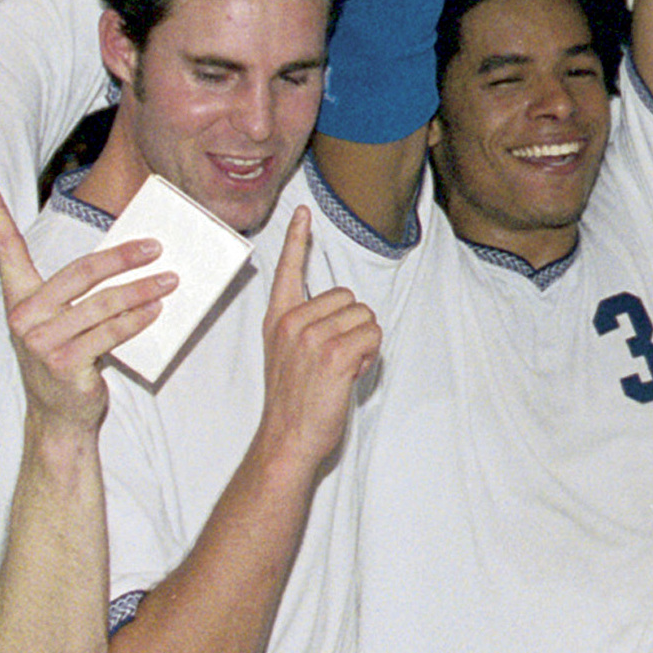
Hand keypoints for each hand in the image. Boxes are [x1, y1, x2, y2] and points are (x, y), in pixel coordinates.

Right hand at [0, 180, 173, 432]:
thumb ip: (81, 292)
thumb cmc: (67, 360)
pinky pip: (109, 332)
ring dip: (142, 289)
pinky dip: (136, 320)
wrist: (59, 417)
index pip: (5, 250)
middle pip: (81, 272)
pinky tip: (156, 311)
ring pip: (103, 303)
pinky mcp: (64, 362)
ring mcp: (42, 341)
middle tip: (156, 246)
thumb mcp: (64, 321)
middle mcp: (25, 316)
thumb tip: (129, 257)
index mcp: (21, 298)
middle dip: (122, 256)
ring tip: (170, 280)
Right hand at [255, 207, 381, 477]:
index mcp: (278, 320)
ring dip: (364, 343)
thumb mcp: (285, 355)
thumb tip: (336, 315)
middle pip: (349, 298)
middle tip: (333, 360)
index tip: (303, 213)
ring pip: (365, 317)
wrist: (286, 439)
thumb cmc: (292, 402)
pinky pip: (373, 335)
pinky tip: (350, 375)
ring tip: (340, 369)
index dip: (298, 239)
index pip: (288, 270)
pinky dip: (370, 356)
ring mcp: (312, 336)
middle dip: (352, 326)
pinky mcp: (334, 353)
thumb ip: (303, 328)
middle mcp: (292, 322)